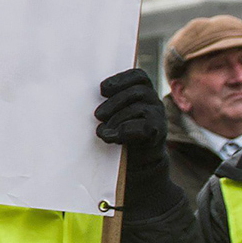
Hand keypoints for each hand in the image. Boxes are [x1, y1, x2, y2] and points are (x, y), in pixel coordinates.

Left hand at [96, 69, 179, 210]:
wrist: (137, 166)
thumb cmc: (121, 137)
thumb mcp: (113, 116)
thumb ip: (108, 105)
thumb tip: (82, 97)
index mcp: (143, 94)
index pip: (138, 77)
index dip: (121, 79)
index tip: (102, 89)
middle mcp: (154, 103)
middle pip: (137, 91)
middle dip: (114, 102)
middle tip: (98, 115)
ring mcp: (159, 118)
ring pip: (140, 108)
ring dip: (117, 118)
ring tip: (102, 131)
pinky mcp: (158, 134)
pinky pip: (144, 126)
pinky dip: (125, 130)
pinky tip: (111, 137)